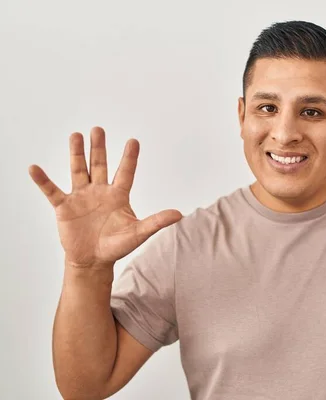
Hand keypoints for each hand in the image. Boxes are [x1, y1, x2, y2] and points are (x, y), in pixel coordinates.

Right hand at [29, 127, 181, 268]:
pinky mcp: (64, 207)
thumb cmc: (116, 246)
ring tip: (75, 135)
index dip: (129, 157)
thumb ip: (156, 222)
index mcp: (118, 195)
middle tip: (98, 129)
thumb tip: (179, 214)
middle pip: (99, 164)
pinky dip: (43, 180)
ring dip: (76, 154)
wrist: (93, 260)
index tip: (133, 141)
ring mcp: (81, 197)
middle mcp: (99, 191)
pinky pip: (52, 191)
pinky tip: (35, 168)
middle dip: (98, 147)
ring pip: (78, 170)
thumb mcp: (138, 233)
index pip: (125, 172)